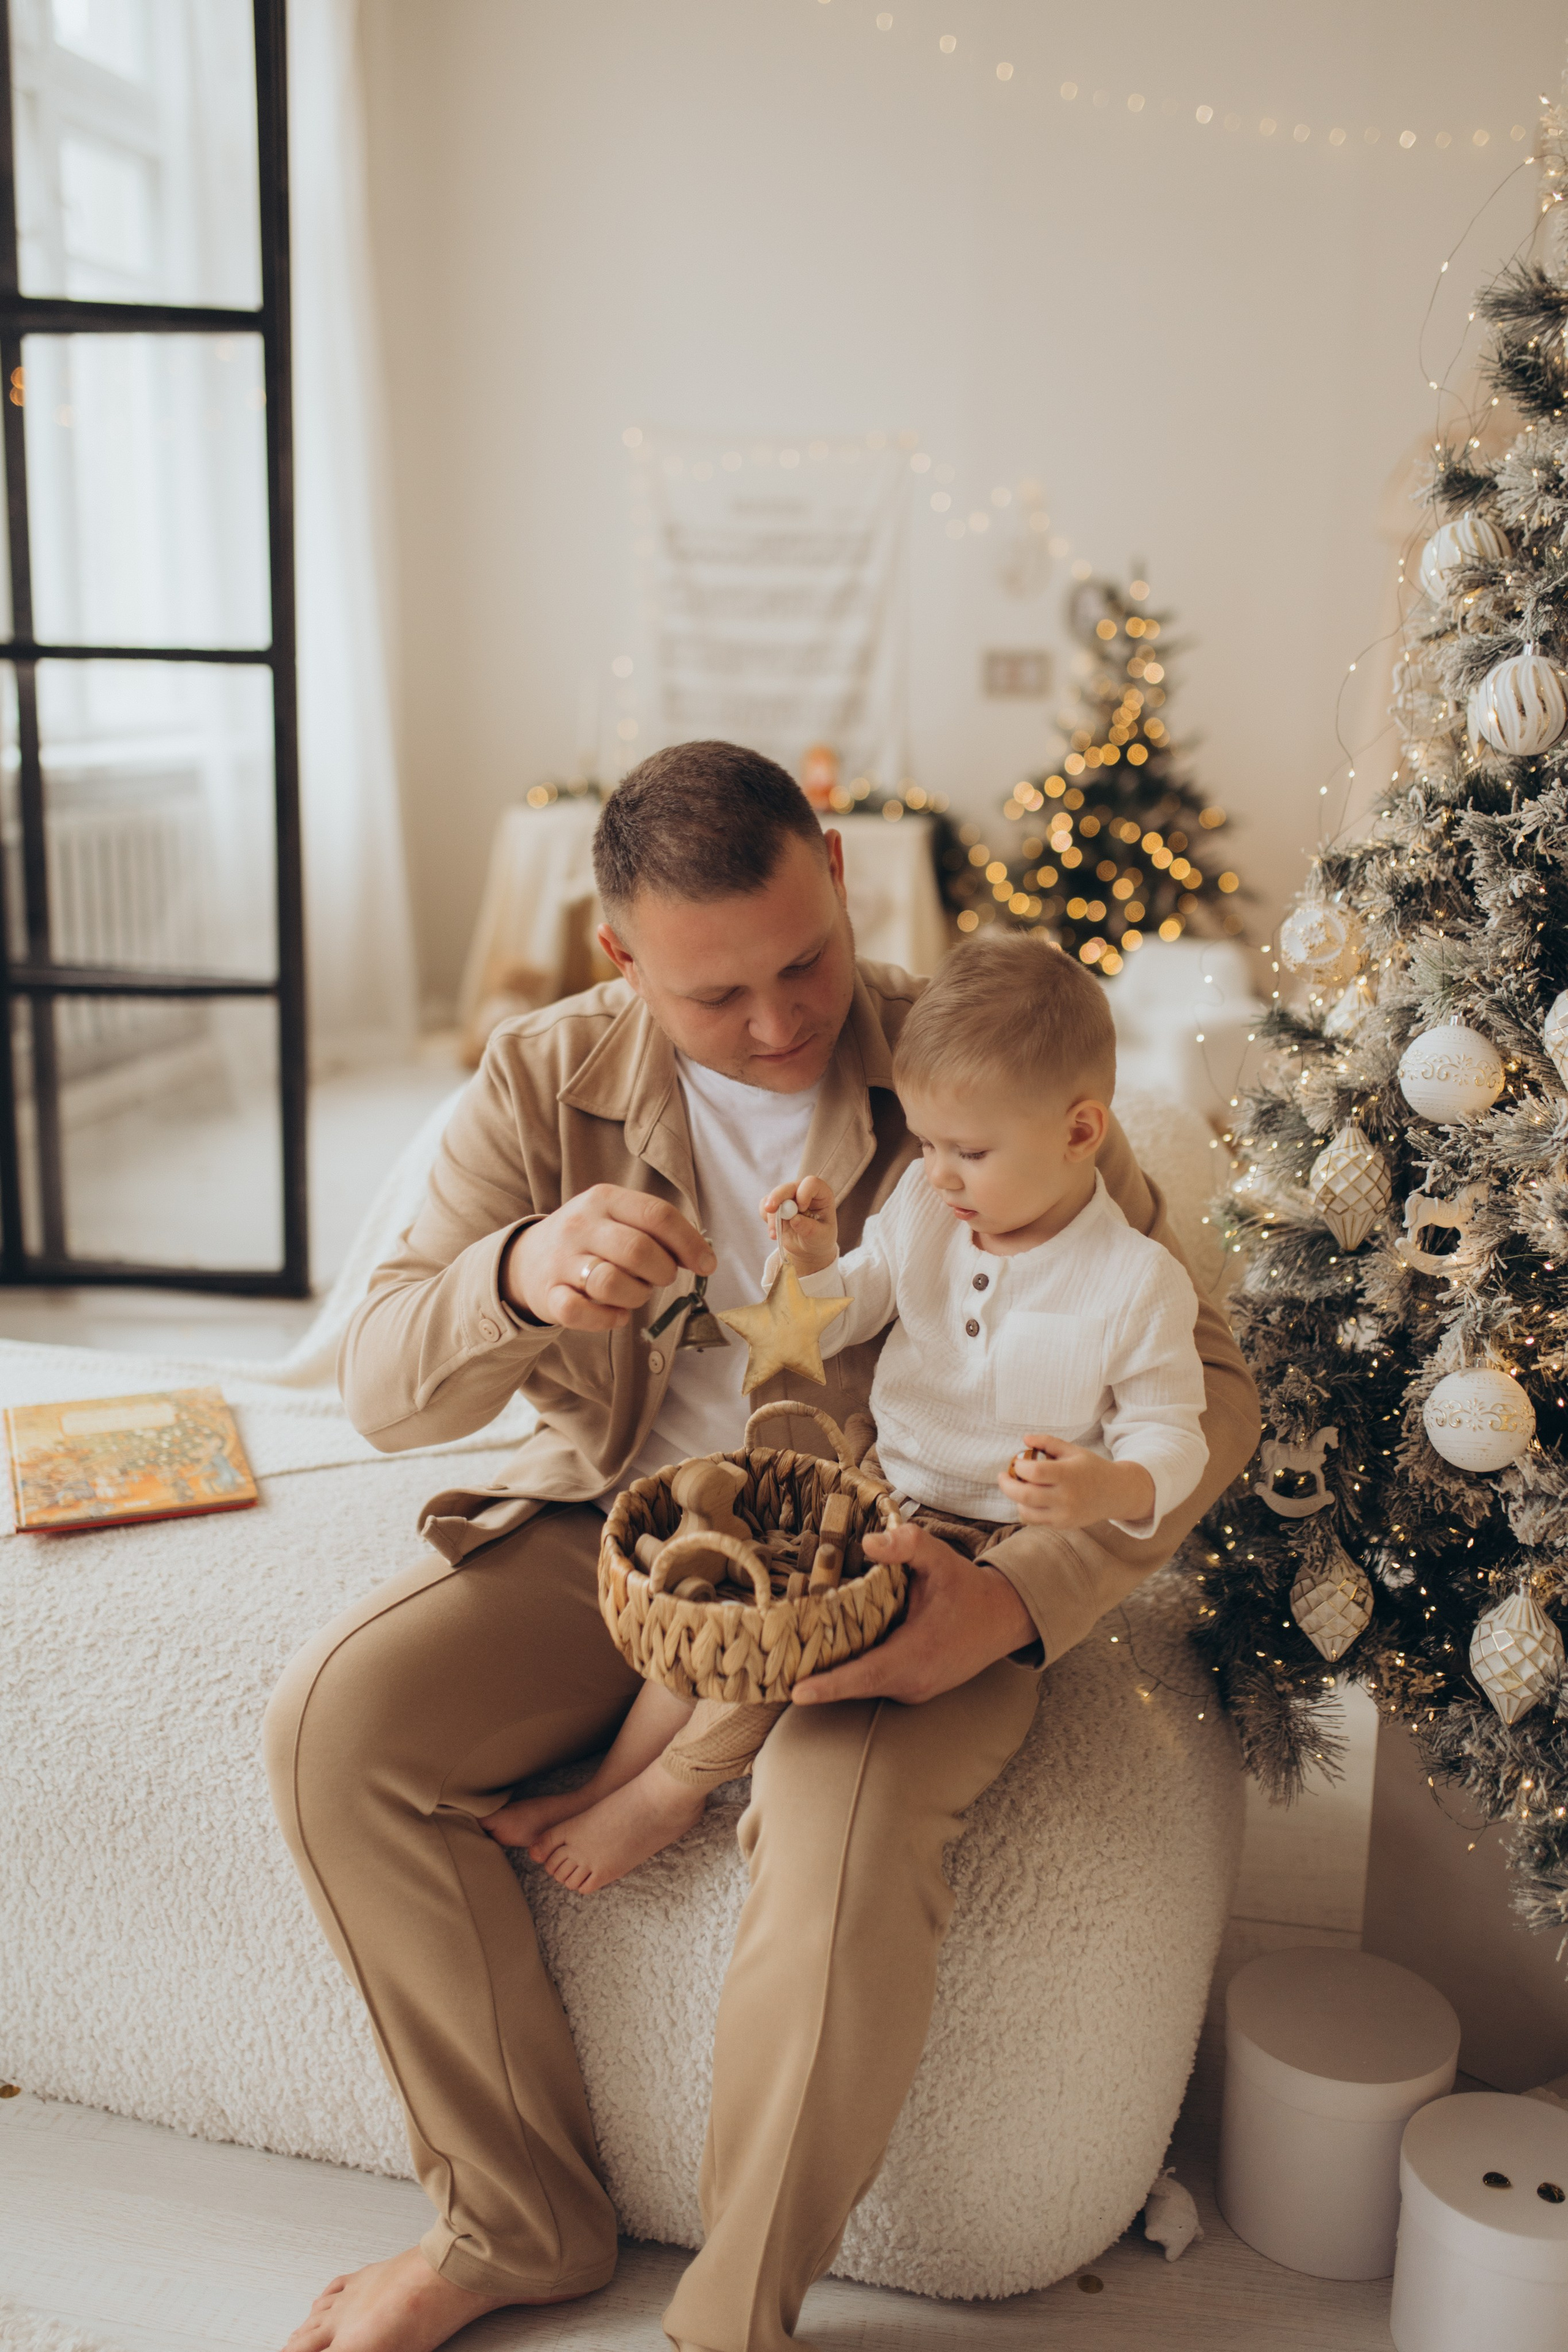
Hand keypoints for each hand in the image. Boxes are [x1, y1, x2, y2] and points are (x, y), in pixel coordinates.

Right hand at [503, 1185, 713, 1330]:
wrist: (527, 1258)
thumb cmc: (590, 1239)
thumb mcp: (617, 1217)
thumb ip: (656, 1229)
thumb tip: (702, 1255)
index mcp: (605, 1199)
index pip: (657, 1215)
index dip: (689, 1243)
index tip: (706, 1264)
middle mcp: (581, 1225)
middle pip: (638, 1250)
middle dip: (662, 1272)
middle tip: (661, 1278)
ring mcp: (562, 1260)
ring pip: (610, 1283)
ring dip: (636, 1296)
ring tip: (634, 1293)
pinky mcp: (549, 1294)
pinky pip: (581, 1313)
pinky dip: (607, 1319)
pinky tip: (616, 1314)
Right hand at [761, 1173, 837, 1274]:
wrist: (808, 1248)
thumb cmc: (819, 1239)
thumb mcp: (820, 1236)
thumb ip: (809, 1228)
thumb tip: (794, 1219)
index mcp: (820, 1194)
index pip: (811, 1183)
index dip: (803, 1193)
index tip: (802, 1209)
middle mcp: (803, 1192)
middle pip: (788, 1187)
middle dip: (777, 1197)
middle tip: (770, 1209)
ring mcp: (788, 1198)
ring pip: (774, 1197)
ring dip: (772, 1215)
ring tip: (775, 1235)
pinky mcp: (776, 1205)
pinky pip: (764, 1205)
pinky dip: (766, 1218)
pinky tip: (774, 1232)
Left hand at [790, 1521, 1035, 1706]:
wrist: (1002, 1618)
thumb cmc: (966, 1587)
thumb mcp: (939, 1557)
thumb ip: (907, 1544)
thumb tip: (869, 1541)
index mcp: (917, 1654)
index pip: (866, 1675)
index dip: (831, 1685)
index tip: (797, 1692)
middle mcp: (913, 1681)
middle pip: (855, 1684)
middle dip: (817, 1678)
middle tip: (772, 1666)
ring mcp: (913, 1689)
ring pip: (863, 1684)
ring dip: (832, 1673)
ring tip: (789, 1656)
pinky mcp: (912, 1688)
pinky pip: (874, 1681)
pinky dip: (851, 1671)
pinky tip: (827, 1651)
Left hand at [998, 1434, 1154, 1530]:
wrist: (1115, 1493)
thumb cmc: (1091, 1468)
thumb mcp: (1073, 1450)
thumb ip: (1048, 1442)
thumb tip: (1025, 1439)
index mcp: (1068, 1475)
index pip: (1034, 1472)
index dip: (1019, 1466)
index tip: (1017, 1461)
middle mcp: (1066, 1497)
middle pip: (1024, 1495)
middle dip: (1007, 1485)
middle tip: (1003, 1476)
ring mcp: (1064, 1515)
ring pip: (1026, 1511)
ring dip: (1016, 1498)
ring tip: (1018, 1486)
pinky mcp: (1062, 1525)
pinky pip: (1034, 1520)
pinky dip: (1026, 1509)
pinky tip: (1029, 1499)